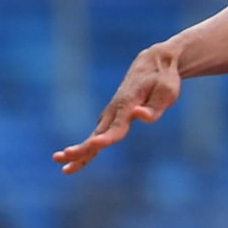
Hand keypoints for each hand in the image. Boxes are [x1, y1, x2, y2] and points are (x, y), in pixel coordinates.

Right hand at [53, 46, 181, 173]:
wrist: (153, 62)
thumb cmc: (163, 79)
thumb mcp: (167, 92)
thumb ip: (154, 108)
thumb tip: (139, 115)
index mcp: (128, 104)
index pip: (117, 126)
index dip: (107, 137)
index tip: (95, 145)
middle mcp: (115, 109)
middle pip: (97, 133)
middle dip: (82, 147)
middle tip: (63, 157)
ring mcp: (111, 112)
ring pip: (94, 135)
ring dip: (78, 151)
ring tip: (61, 165)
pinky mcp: (112, 116)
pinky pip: (97, 134)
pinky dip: (87, 148)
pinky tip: (75, 161)